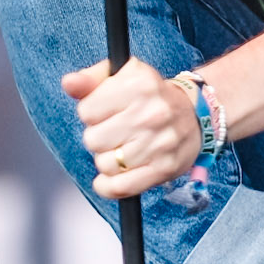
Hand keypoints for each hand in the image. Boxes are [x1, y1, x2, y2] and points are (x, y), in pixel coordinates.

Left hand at [64, 58, 201, 198]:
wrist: (194, 115)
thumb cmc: (150, 96)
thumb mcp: (122, 75)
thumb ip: (91, 79)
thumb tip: (69, 83)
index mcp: (138, 85)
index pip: (87, 111)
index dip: (90, 114)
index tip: (104, 113)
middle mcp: (151, 113)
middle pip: (93, 140)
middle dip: (98, 138)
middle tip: (114, 133)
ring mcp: (159, 143)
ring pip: (105, 164)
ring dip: (107, 160)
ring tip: (121, 150)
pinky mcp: (164, 168)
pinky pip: (122, 187)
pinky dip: (108, 187)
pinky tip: (107, 181)